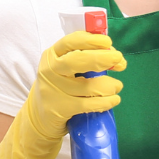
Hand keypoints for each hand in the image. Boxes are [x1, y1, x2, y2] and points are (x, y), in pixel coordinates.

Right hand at [0, 31, 126, 158]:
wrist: (38, 118)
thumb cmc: (59, 88)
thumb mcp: (65, 69)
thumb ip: (84, 58)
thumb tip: (113, 53)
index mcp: (52, 55)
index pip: (71, 41)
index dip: (92, 40)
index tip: (109, 43)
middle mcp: (50, 70)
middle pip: (79, 60)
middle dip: (104, 59)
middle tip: (120, 61)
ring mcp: (54, 91)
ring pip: (90, 85)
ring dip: (110, 85)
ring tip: (116, 86)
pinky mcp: (61, 109)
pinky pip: (91, 104)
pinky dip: (107, 102)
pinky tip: (113, 100)